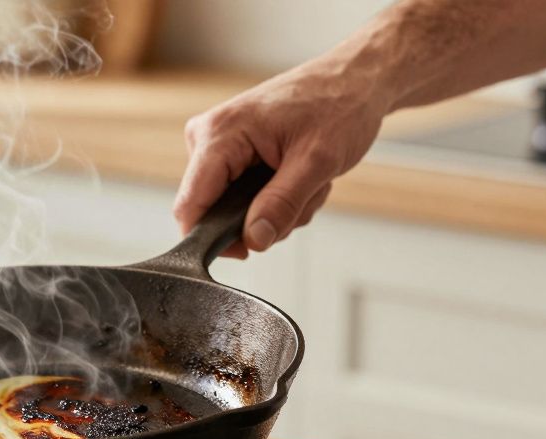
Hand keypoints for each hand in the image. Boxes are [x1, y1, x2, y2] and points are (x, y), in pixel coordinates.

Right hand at [173, 60, 390, 257]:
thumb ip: (282, 204)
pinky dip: (275, 197)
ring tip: (307, 182)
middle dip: (260, 219)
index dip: (211, 238)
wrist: (355, 80)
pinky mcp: (231, 151)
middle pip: (213, 210)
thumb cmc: (339, 104)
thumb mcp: (317, 161)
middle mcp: (208, 136)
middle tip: (303, 198)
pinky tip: (298, 177)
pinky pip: (241, 196)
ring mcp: (218, 144)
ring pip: (231, 208)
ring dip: (275, 208)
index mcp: (220, 133)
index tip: (247, 251)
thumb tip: (253, 240)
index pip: (190, 204)